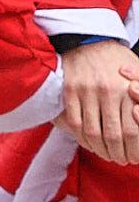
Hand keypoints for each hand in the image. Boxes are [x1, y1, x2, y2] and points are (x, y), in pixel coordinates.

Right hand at [59, 40, 138, 163]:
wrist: (88, 41)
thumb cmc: (118, 61)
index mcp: (127, 88)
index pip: (132, 130)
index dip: (134, 148)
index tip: (134, 157)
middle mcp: (108, 90)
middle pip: (113, 134)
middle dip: (118, 153)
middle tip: (121, 160)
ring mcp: (86, 91)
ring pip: (92, 132)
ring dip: (100, 149)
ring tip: (106, 155)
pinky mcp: (69, 91)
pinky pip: (75, 122)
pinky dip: (82, 137)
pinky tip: (90, 143)